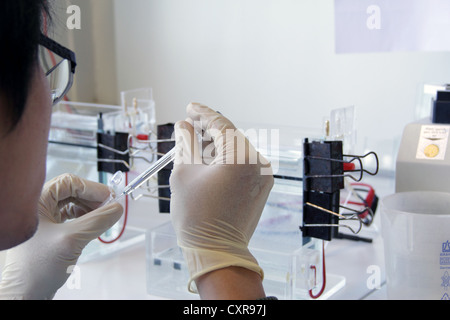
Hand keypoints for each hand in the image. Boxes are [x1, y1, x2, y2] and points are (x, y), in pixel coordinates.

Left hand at [0, 174, 122, 299]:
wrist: (24, 293)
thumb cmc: (35, 268)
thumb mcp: (72, 239)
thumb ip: (97, 221)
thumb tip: (117, 208)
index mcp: (36, 201)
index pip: (69, 182)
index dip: (91, 188)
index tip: (109, 197)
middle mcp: (37, 207)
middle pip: (71, 192)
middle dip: (92, 199)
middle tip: (108, 208)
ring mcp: (42, 220)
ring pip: (71, 204)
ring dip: (89, 209)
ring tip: (102, 218)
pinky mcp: (48, 232)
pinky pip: (69, 218)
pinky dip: (84, 219)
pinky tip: (92, 226)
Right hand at [170, 103, 273, 295]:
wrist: (217, 252)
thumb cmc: (196, 216)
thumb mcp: (184, 173)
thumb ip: (186, 143)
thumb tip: (184, 125)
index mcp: (240, 157)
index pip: (220, 124)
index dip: (202, 113)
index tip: (189, 108)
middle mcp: (258, 163)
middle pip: (231, 136)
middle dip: (209, 130)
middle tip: (189, 127)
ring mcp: (263, 176)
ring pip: (237, 150)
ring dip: (217, 146)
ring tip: (195, 148)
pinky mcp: (262, 187)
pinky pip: (244, 165)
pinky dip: (227, 161)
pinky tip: (210, 164)